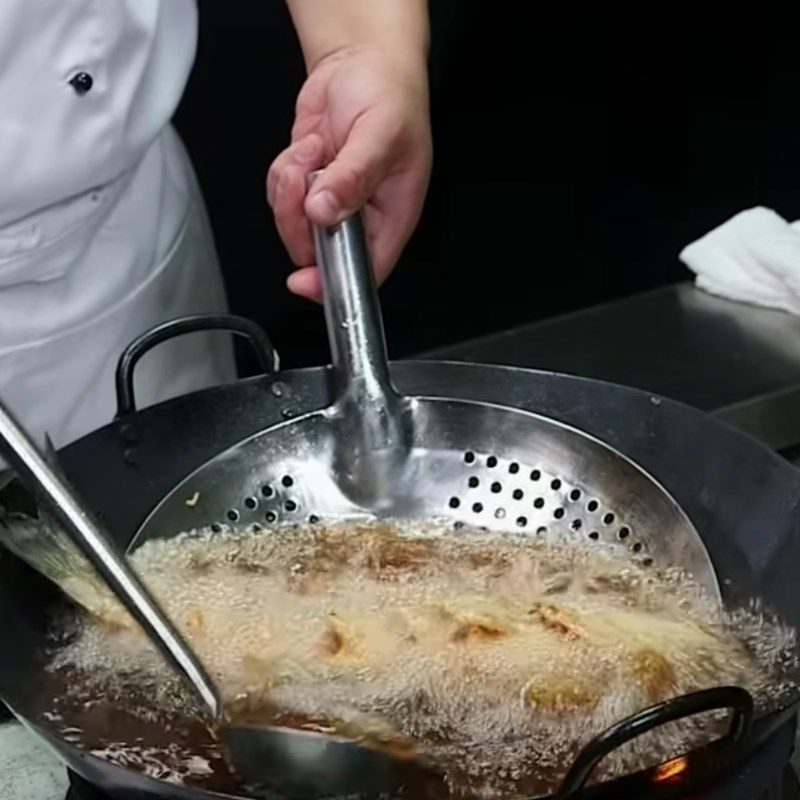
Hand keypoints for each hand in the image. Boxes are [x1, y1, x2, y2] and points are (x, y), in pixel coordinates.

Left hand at [267, 46, 431, 301]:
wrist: (363, 63)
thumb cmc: (391, 97)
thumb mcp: (379, 135)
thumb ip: (352, 177)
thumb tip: (325, 211)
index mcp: (391, 217)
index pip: (365, 269)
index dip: (333, 282)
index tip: (305, 281)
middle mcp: (361, 217)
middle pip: (318, 252)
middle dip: (299, 220)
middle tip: (307, 180)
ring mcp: (332, 203)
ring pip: (294, 226)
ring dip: (291, 189)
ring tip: (315, 154)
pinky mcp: (308, 187)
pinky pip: (281, 198)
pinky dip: (284, 173)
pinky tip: (308, 149)